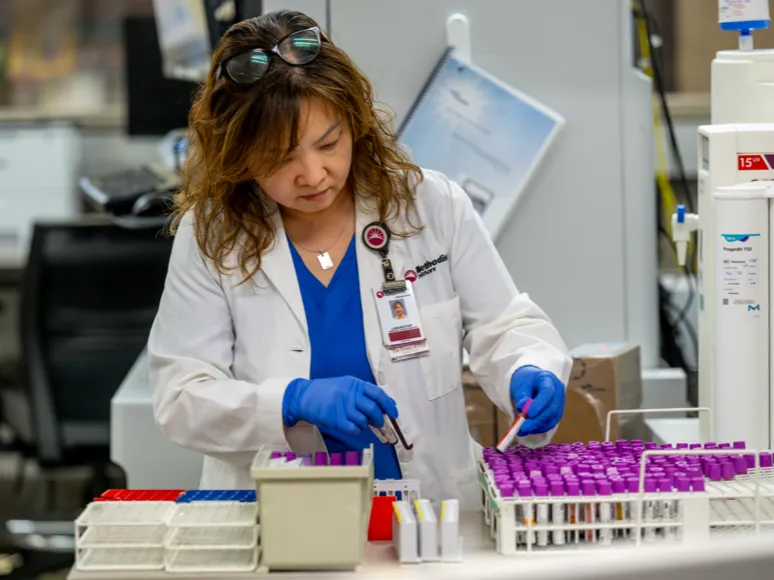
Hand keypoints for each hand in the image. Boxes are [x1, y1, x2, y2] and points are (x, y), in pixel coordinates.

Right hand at [283, 376, 397, 435]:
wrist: (303, 396)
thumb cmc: (327, 391)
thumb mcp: (346, 385)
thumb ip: (365, 392)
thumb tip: (387, 403)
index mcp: (355, 384)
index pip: (378, 394)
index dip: (389, 405)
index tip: (394, 414)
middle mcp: (350, 394)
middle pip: (373, 409)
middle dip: (379, 419)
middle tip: (378, 423)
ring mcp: (342, 407)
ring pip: (364, 421)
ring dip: (364, 425)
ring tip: (357, 422)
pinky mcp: (335, 419)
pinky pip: (354, 429)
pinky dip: (355, 430)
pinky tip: (350, 426)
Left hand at [509, 366, 564, 435]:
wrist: (531, 381)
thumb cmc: (525, 381)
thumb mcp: (520, 385)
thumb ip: (521, 396)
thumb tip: (522, 407)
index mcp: (548, 379)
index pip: (548, 392)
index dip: (539, 404)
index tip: (529, 414)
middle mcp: (558, 391)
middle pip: (552, 408)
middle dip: (537, 420)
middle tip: (523, 427)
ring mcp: (560, 402)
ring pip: (552, 418)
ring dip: (538, 426)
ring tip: (523, 430)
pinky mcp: (557, 412)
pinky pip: (551, 423)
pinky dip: (540, 428)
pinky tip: (529, 430)